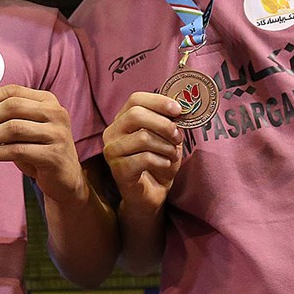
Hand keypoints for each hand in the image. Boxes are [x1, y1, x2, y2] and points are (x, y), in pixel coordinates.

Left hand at [0, 84, 82, 202]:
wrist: (64, 179)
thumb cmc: (39, 150)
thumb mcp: (26, 128)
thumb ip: (7, 117)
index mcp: (47, 100)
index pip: (12, 91)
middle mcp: (55, 113)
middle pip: (12, 107)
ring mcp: (57, 134)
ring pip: (13, 128)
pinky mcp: (53, 155)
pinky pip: (16, 151)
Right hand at [102, 92, 184, 215]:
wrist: (151, 194)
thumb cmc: (158, 162)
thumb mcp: (166, 137)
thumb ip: (169, 121)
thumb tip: (182, 107)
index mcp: (122, 120)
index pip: (135, 99)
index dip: (158, 101)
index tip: (178, 109)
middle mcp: (112, 133)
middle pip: (136, 115)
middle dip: (164, 124)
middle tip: (178, 136)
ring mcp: (112, 151)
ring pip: (143, 137)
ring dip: (166, 146)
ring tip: (172, 154)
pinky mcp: (118, 169)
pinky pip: (145, 158)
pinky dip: (162, 161)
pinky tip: (165, 165)